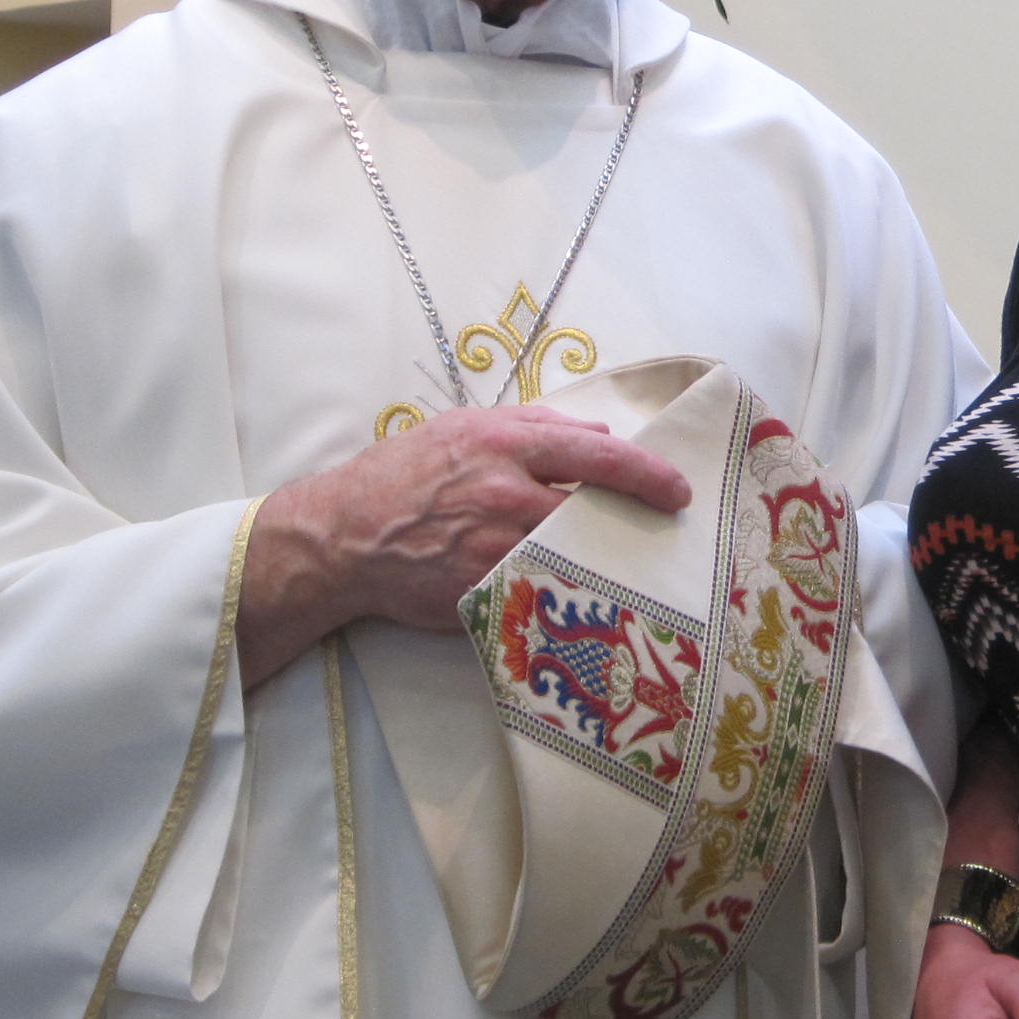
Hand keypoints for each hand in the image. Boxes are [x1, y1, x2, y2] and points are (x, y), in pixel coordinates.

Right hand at [237, 402, 691, 684]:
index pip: (597, 455)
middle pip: (593, 508)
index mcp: (503, 442)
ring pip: (572, 550)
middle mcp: (503, 491)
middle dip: (632, 519)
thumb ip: (533, 427)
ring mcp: (493, 545)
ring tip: (620, 560)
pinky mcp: (482, 589)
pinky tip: (577, 591)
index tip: (677, 490)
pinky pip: (540, 587)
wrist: (341, 536)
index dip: (647, 475)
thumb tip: (599, 435)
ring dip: (599, 554)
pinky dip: (561, 586)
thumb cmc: (403, 475)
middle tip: (661, 530)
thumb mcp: (463, 429)